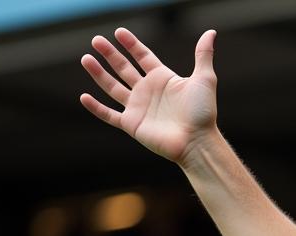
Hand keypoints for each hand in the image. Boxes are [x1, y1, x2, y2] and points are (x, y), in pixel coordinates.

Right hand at [80, 27, 218, 165]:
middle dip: (110, 54)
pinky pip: (109, 115)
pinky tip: (84, 97)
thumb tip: (211, 32)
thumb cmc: (203, 113)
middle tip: (96, 40)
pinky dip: (96, 108)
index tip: (119, 32)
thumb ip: (203, 54)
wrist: (197, 142)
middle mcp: (148, 92)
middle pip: (124, 69)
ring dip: (99, 74)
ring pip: (113, 87)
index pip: (142, 57)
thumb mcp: (204, 79)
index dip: (131, 44)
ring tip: (86, 58)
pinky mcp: (132, 124)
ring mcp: (139, 108)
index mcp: (162, 79)